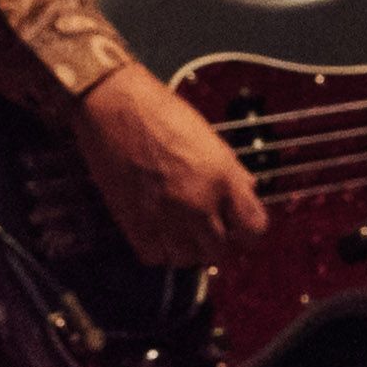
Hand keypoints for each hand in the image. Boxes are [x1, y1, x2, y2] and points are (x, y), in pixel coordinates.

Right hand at [68, 65, 267, 270]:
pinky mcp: (135, 223)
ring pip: (188, 259)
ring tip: (182, 231)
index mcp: (222, 178)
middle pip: (220, 250)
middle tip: (208, 229)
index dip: (248, 230)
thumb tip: (246, 189)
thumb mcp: (208, 137)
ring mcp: (166, 217)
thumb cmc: (160, 111)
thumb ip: (230, 171)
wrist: (113, 106)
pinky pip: (156, 257)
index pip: (253, 228)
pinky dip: (159, 250)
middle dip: (217, 242)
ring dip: (188, 249)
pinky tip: (158, 232)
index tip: (240, 227)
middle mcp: (198, 203)